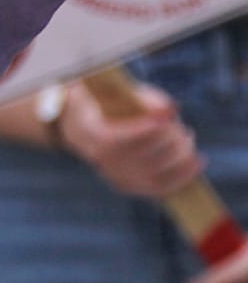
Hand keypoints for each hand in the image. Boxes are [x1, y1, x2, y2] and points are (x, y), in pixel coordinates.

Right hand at [58, 79, 206, 198]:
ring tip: (187, 138)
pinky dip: (183, 175)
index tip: (169, 116)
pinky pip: (161, 188)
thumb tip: (171, 110)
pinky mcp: (131, 187)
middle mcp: (103, 162)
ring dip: (181, 156)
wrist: (86, 126)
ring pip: (157, 174)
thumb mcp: (123, 94)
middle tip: (182, 128)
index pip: (117, 140)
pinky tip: (196, 162)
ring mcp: (117, 177)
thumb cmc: (111, 104)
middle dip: (171, 141)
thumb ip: (146, 100)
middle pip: (144, 158)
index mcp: (94, 135)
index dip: (146, 130)